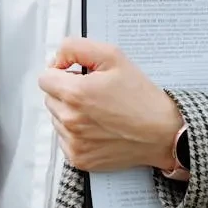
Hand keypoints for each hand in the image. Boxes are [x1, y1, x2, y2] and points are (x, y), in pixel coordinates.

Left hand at [38, 37, 182, 171]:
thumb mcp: (113, 57)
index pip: (45, 78)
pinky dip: (77, 133)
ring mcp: (73, 142)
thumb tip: (56, 58)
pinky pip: (64, 139)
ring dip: (71, 113)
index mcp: (75, 93)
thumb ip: (76, 48)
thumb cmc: (141, 96)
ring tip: (99, 112)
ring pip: (57, 119)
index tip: (78, 75)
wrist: (162, 133)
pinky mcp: (78, 159)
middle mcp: (70, 120)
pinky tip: (98, 128)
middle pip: (50, 98)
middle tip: (94, 93)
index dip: (61, 72)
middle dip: (66, 92)